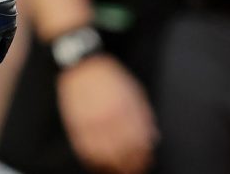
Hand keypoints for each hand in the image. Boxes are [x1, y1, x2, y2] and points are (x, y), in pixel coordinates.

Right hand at [58, 54, 156, 173]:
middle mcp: (108, 117)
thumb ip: (143, 114)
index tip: (146, 161)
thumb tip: (152, 137)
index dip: (143, 155)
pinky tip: (100, 164)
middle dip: (131, 164)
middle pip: (122, 151)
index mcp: (125, 109)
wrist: (83, 66)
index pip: (138, 141)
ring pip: (104, 154)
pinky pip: (85, 149)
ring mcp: (90, 122)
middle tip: (134, 169)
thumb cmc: (110, 77)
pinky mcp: (77, 124)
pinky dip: (94, 160)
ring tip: (118, 170)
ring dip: (113, 166)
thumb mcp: (134, 91)